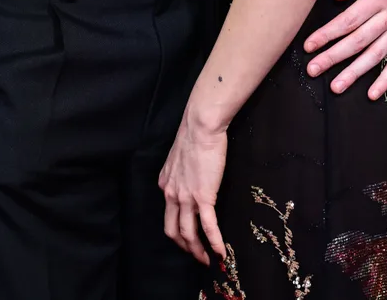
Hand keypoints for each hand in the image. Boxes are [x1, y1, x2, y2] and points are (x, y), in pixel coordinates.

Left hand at [159, 110, 227, 265]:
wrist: (200, 126)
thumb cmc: (194, 135)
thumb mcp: (180, 158)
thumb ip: (181, 173)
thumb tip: (190, 179)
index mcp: (166, 184)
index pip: (168, 215)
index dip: (178, 230)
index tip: (188, 238)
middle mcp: (171, 194)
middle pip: (174, 230)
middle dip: (185, 247)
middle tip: (197, 256)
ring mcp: (186, 197)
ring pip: (188, 233)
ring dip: (198, 251)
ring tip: (208, 260)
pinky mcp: (203, 197)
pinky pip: (208, 226)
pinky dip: (214, 243)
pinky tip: (221, 253)